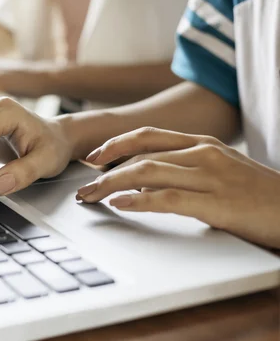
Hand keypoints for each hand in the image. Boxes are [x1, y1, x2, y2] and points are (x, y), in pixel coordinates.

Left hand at [76, 127, 279, 248]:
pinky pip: (168, 198)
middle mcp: (203, 153)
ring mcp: (210, 176)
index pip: (148, 136)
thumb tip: (143, 178)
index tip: (92, 157)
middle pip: (140, 155)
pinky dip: (138, 200)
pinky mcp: (216, 202)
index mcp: (202, 144)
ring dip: (111, 185)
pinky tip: (120, 204)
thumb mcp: (219, 171)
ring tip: (91, 197)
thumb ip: (184, 169)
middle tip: (83, 186)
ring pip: (147, 172)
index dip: (115, 144)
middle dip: (104, 170)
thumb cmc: (257, 194)